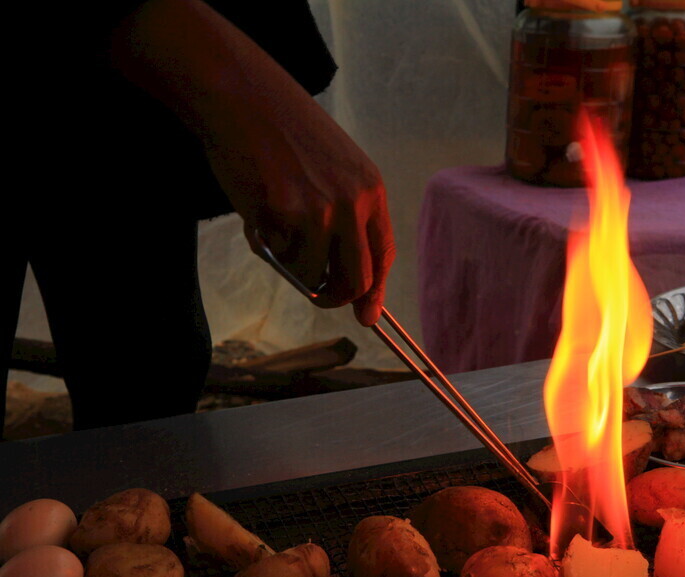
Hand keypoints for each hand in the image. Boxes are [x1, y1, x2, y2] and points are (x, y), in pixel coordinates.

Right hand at [111, 0, 394, 324]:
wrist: (243, 96)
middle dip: (335, 297)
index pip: (383, 255)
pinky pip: (277, 256)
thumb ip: (344, 214)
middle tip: (318, 297)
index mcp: (370, 189)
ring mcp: (321, 210)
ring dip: (290, 262)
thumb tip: (339, 274)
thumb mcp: (334, 166)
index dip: (375, 291)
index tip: (367, 315)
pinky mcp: (285, 214)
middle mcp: (354, 203)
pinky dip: (264, 244)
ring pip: (311, 273)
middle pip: (356, 279)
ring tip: (272, 223)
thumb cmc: (283, 131)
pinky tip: (255, 208)